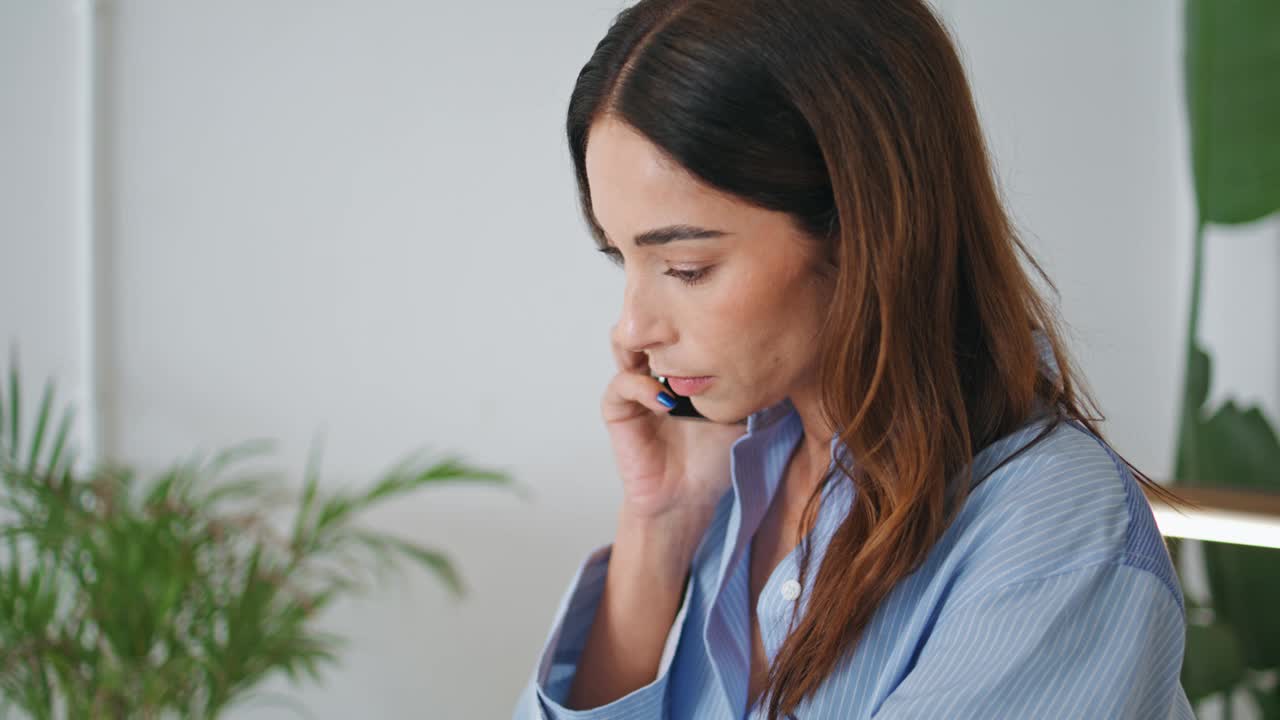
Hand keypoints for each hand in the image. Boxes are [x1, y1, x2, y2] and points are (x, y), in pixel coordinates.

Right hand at [601, 324, 746, 529]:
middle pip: (645, 320)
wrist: (691, 497)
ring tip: (671, 359)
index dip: (688, 312)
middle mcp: (653, 366)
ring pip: (623, 341)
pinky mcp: (618, 410)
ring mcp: (633, 386)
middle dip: (664, 318)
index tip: (713, 316)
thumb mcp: (741, 408)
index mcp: (680, 362)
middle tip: (688, 328)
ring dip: (646, 345)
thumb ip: (747, 378)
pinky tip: (665, 401)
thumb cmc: (715, 456)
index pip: (674, 320)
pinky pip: (621, 386)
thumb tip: (776, 348)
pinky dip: (641, 387)